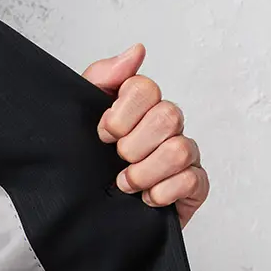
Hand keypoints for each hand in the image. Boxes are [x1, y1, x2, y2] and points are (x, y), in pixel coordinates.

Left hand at [82, 43, 208, 227]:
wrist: (78, 218)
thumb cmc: (83, 169)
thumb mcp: (78, 120)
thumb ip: (102, 78)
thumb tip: (136, 52)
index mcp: (141, 109)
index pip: (145, 89)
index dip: (121, 114)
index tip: (103, 134)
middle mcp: (165, 129)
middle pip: (167, 116)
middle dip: (132, 146)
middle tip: (116, 161)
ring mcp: (182, 158)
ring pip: (178, 150)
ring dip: (144, 172)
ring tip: (125, 185)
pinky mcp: (192, 189)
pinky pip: (192, 180)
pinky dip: (163, 193)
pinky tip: (145, 200)